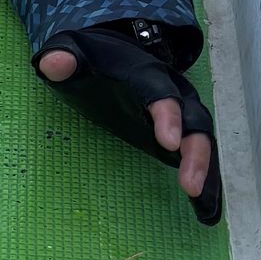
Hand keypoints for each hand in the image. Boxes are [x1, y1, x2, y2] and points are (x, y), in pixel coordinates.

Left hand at [35, 20, 221, 225]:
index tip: (168, 142)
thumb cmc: (91, 58)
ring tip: (202, 204)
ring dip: (206, 170)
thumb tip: (54, 63)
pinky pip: (199, 153)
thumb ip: (63, 58)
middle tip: (190, 185)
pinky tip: (206, 211)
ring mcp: (182, 110)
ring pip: (202, 138)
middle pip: (194, 119)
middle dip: (195, 151)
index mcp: (144, 73)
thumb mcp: (72, 52)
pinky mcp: (182, 129)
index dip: (167, 114)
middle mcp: (173, 90)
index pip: (159, 91)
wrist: (115, 49)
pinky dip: (207, 180)